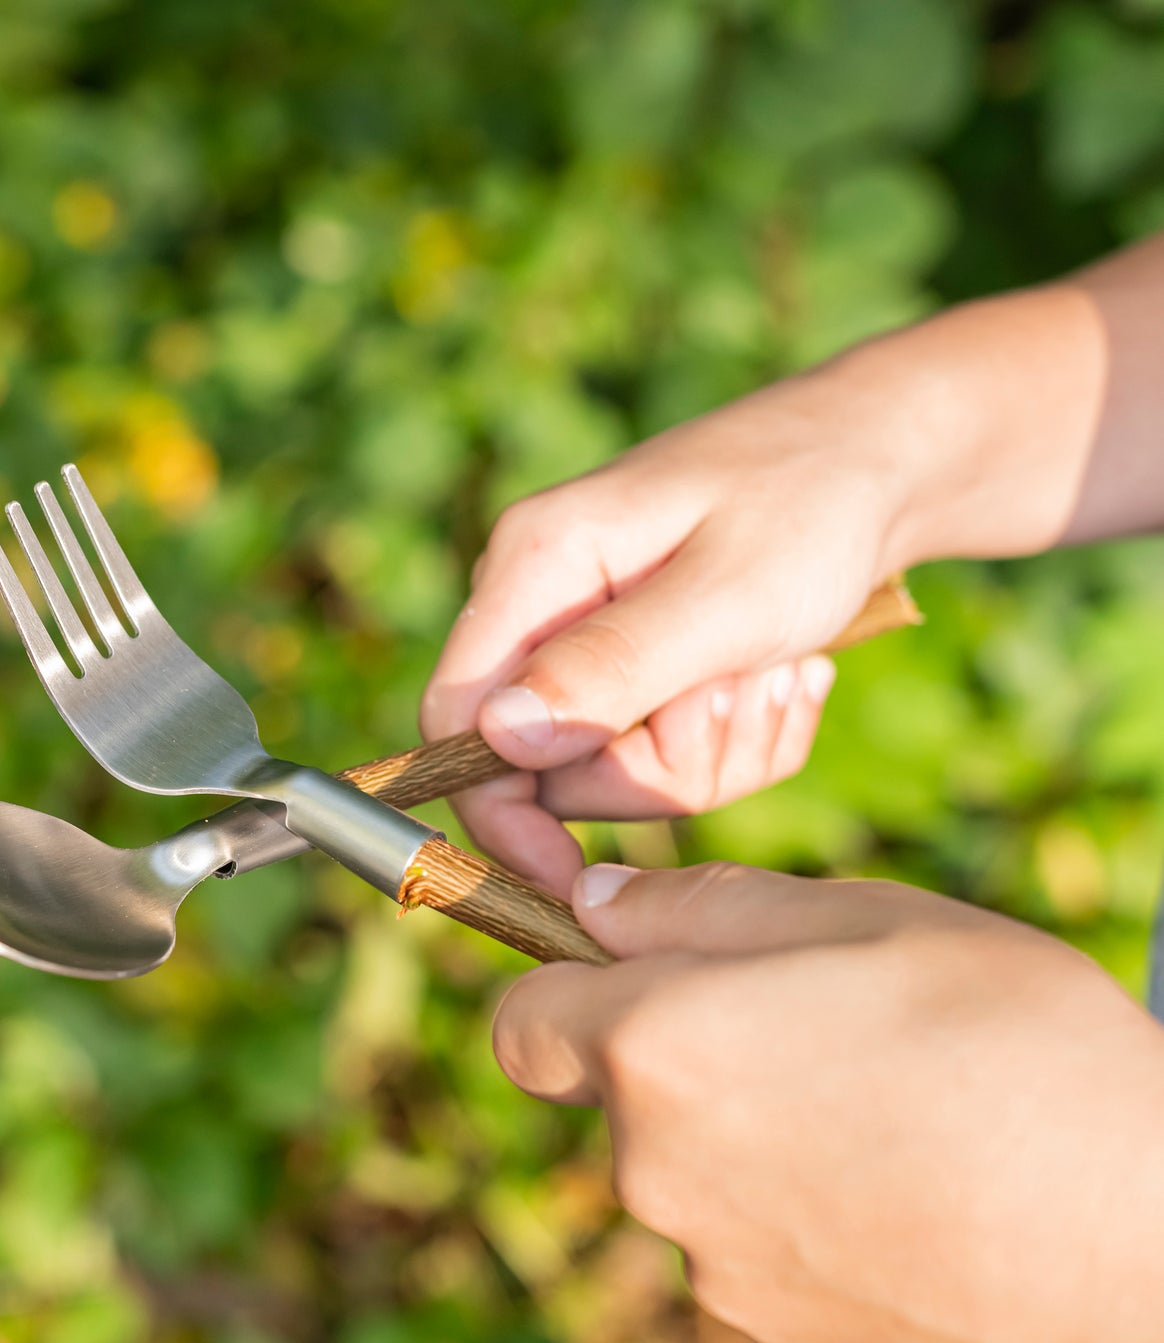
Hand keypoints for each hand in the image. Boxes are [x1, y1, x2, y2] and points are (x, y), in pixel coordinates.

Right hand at [421, 278, 1120, 893]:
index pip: (456, 717)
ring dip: (716, 749)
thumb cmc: (812, 506)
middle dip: (661, 764)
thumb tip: (499, 740)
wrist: (889, 461)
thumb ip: (610, 669)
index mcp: (535, 565)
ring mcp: (593, 638)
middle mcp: (545, 605)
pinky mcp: (643, 665)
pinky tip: (789, 675)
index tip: (570, 878)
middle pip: (551, 767)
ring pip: (620, 770)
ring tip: (783, 672)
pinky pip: (671, 756)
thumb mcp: (725, 596)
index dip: (499, 811)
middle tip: (745, 694)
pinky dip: (741, 737)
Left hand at [494, 862, 1163, 1342]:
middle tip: (811, 1021)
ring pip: (686, 1166)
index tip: (634, 966)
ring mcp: (713, 1266)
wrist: (1146, 1258)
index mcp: (656, 1049)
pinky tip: (902, 1185)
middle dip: (675, 1047)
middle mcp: (654, 1169)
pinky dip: (792, 1206)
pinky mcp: (776, 1331)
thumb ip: (707, 906)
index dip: (565, 984)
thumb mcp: (868, 919)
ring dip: (744, 1126)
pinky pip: (747, 1241)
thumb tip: (596, 905)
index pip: (522, 1022)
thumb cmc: (1015, 1051)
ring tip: (883, 1105)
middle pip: (613, 1091)